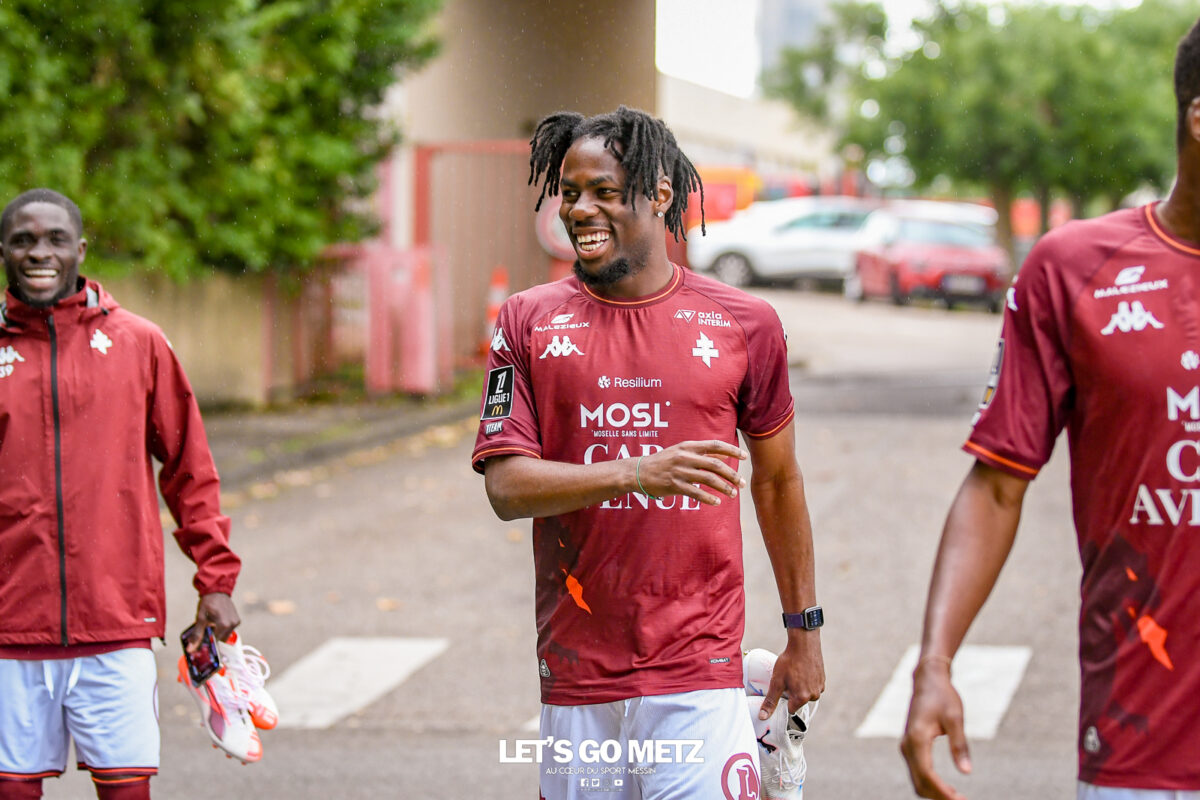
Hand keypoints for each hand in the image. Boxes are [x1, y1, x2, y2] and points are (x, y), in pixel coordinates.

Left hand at [184, 592, 240, 649]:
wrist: (217, 590)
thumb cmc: (208, 602)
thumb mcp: (200, 618)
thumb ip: (196, 634)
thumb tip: (191, 648)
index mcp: (223, 624)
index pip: (214, 641)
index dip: (207, 643)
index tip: (201, 642)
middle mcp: (231, 624)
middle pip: (220, 640)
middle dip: (212, 637)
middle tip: (205, 631)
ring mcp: (235, 622)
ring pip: (225, 636)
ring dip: (218, 633)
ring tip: (212, 625)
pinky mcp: (237, 620)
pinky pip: (229, 630)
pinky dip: (223, 629)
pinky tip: (217, 622)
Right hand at [635, 440, 747, 504]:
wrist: (639, 472)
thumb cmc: (663, 461)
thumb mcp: (682, 452)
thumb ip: (703, 453)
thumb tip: (725, 456)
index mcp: (688, 446)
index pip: (715, 445)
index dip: (732, 450)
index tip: (745, 457)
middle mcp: (685, 457)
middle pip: (716, 465)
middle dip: (732, 474)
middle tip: (742, 483)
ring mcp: (680, 472)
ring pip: (709, 479)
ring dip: (724, 488)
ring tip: (733, 494)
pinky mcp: (675, 485)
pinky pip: (696, 493)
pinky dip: (709, 498)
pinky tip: (717, 502)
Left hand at [758, 632, 823, 717]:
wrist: (804, 644)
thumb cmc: (789, 661)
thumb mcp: (776, 681)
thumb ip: (771, 701)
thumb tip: (763, 716)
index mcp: (802, 698)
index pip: (790, 709)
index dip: (784, 700)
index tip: (781, 690)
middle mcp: (813, 695)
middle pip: (799, 701)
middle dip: (792, 693)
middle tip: (787, 679)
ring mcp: (820, 687)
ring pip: (806, 693)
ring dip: (801, 687)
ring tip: (795, 674)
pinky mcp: (823, 679)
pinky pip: (813, 685)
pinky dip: (808, 681)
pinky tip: (802, 671)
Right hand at [900, 659, 971, 798]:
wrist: (927, 680)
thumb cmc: (943, 696)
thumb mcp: (955, 718)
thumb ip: (959, 745)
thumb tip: (966, 772)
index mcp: (917, 738)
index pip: (927, 774)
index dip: (943, 792)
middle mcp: (907, 745)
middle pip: (920, 783)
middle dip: (939, 797)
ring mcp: (906, 746)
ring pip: (917, 780)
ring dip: (935, 793)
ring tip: (958, 798)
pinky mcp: (910, 746)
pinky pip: (917, 773)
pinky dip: (931, 784)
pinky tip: (947, 788)